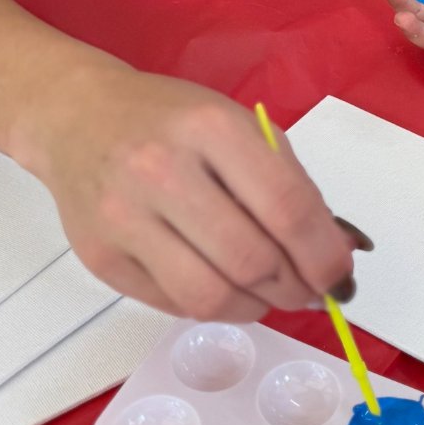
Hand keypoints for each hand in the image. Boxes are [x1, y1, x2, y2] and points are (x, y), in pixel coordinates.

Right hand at [21, 64, 356, 321]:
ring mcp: (123, 218)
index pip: (286, 207)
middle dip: (296, 288)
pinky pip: (172, 305)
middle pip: (251, 259)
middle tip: (309, 291)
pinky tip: (224, 286)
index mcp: (211, 129)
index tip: (341, 276)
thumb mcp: (240, 129)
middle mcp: (162, 171)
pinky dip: (213, 307)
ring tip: (269, 293)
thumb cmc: (174, 121)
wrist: (78, 117)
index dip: (324, 254)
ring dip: (257, 307)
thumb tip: (345, 250)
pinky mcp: (99, 258)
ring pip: (210, 296)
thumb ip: (291, 186)